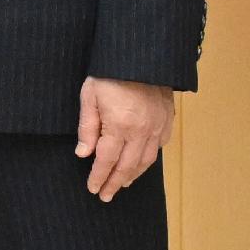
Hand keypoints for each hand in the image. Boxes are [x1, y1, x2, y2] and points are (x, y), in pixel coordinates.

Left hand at [75, 78, 173, 199]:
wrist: (142, 53)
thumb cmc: (110, 71)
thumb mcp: (90, 95)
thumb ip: (87, 127)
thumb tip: (83, 154)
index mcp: (119, 125)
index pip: (106, 160)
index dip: (99, 177)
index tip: (93, 189)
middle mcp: (141, 130)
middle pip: (127, 166)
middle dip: (115, 183)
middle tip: (105, 196)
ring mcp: (157, 126)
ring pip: (146, 160)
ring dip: (133, 175)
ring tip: (122, 184)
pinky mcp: (167, 118)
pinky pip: (160, 146)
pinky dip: (149, 159)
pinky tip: (141, 163)